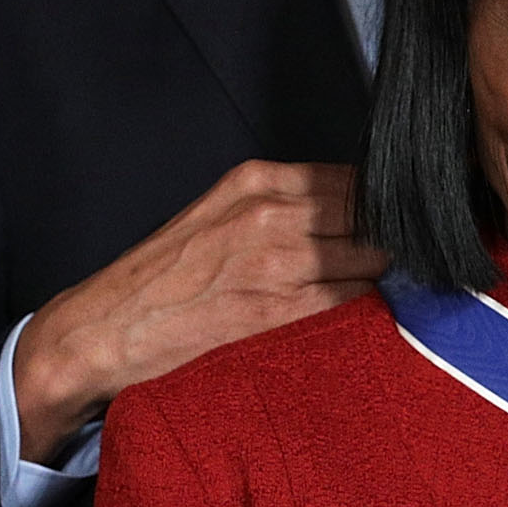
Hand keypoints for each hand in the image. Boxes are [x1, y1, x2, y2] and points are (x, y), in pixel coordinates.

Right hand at [13, 161, 383, 457]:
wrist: (104, 330)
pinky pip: (352, 298)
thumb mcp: (221, 214)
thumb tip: (357, 210)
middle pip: (372, 212)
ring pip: (371, 255)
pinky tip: (359, 313)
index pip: (358, 176)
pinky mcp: (276, 310)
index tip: (401, 221)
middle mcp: (269, 213)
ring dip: (384, 272)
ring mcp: (275, 261)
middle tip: (403, 256)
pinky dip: (365, 304)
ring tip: (381, 286)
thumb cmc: (166, 277)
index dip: (388, 203)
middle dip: (393, 235)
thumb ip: (284, 205)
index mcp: (256, 182)